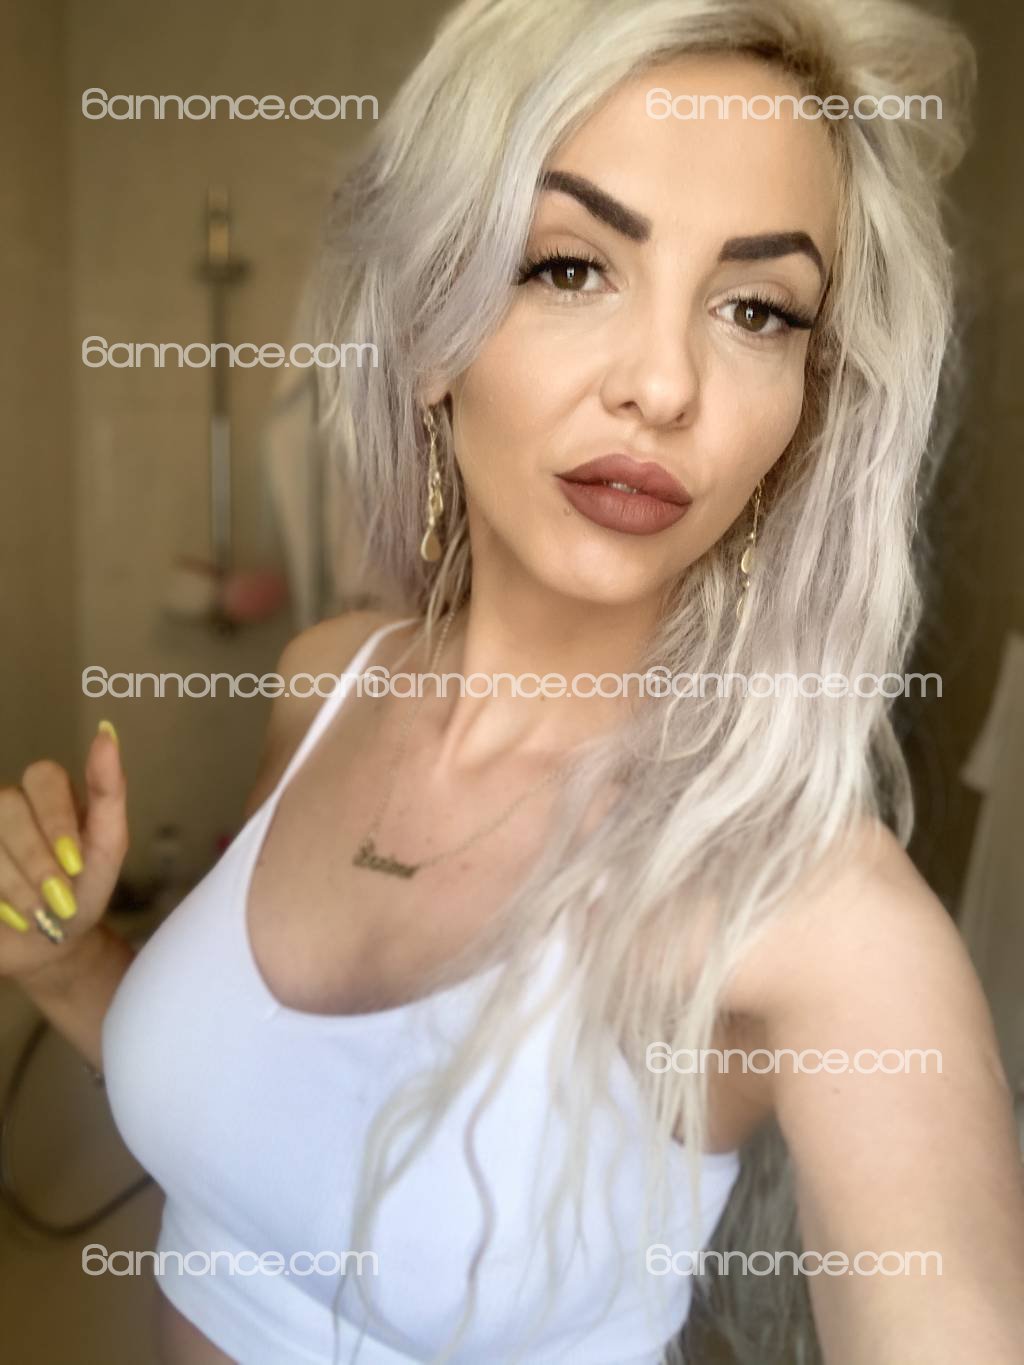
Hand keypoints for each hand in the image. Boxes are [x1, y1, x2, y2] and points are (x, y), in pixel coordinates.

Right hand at [0, 722, 127, 984]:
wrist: (51, 948)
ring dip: (13, 882)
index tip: (75, 863)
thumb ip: (109, 790)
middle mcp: (7, 803)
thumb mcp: (108, 846)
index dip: (57, 821)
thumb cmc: (82, 892)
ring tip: (36, 913)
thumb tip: (105, 730)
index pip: (43, 777)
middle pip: (7, 806)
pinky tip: (9, 914)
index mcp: (46, 792)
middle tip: (57, 898)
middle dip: (36, 859)